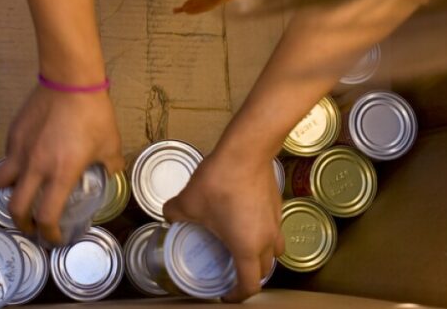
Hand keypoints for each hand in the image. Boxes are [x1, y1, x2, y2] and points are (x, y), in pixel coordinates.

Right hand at [0, 85, 123, 244]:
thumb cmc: (93, 113)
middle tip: (30, 225)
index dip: (49, 234)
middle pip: (15, 208)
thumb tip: (110, 173)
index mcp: (61, 174)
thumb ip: (111, 165)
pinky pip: (7, 158)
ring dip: (10, 193)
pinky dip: (13, 166)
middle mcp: (36, 167)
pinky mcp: (13, 134)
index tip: (54, 237)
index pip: (46, 216)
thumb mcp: (111, 144)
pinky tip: (27, 159)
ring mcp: (20, 150)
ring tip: (21, 192)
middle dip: (22, 223)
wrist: (70, 80)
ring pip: (2, 183)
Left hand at [163, 149, 283, 302]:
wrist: (246, 151)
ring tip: (241, 248)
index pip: (249, 285)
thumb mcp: (188, 202)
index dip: (237, 296)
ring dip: (261, 256)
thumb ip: (174, 214)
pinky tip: (245, 220)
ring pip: (275, 250)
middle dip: (248, 276)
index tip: (225, 295)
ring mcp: (276, 222)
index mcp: (246, 248)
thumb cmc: (219, 182)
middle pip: (264, 270)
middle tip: (230, 273)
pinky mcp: (278, 205)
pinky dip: (262, 233)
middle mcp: (267, 240)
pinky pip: (273, 229)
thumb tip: (168, 216)